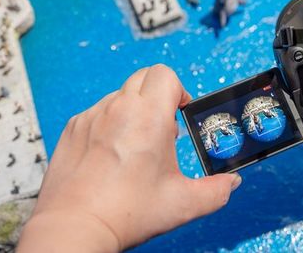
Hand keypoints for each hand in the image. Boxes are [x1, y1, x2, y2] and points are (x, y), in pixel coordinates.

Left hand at [18, 64, 241, 252]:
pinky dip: (107, 125)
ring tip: (134, 147)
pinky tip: (109, 156)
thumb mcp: (182, 204)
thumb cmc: (126, 213)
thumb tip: (230, 184)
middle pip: (144, 77)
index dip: (178, 91)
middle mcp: (119, 108)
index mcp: (149, 117)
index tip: (180, 114)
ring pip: (119, 96)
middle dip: (157, 96)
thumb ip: (215, 192)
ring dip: (132, 111)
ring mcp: (92, 116)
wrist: (75, 227)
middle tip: (161, 128)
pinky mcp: (73, 128)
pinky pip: (96, 113)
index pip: (166, 75)